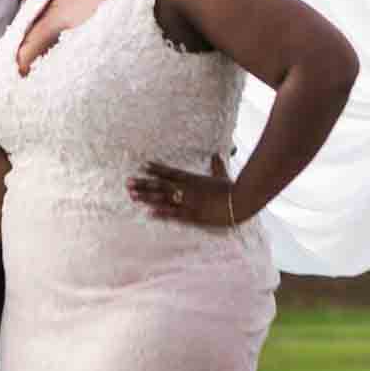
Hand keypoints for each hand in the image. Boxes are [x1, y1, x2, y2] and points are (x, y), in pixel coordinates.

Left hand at [127, 155, 241, 226]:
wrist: (241, 201)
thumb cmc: (232, 188)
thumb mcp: (222, 175)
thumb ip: (216, 165)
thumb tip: (215, 154)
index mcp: (193, 179)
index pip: (170, 172)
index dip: (156, 169)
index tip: (143, 165)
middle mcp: (187, 189)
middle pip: (161, 185)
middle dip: (144, 184)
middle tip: (128, 183)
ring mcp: (189, 202)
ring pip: (163, 199)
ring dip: (147, 197)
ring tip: (132, 195)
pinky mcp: (194, 215)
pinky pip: (174, 214)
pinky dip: (161, 213)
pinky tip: (149, 212)